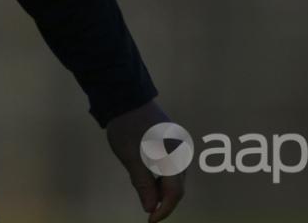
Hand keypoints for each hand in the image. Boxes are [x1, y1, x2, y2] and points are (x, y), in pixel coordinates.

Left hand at [106, 99, 185, 221]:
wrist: (126, 97)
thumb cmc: (126, 127)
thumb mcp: (131, 158)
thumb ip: (143, 184)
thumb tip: (151, 207)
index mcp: (173, 156)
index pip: (175, 192)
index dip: (164, 210)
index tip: (150, 220)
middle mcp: (181, 151)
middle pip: (177, 185)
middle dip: (163, 199)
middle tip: (145, 207)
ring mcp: (178, 144)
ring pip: (174, 175)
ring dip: (161, 187)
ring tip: (143, 187)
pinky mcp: (172, 140)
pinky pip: (171, 164)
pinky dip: (161, 175)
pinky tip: (146, 173)